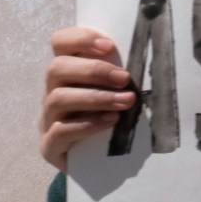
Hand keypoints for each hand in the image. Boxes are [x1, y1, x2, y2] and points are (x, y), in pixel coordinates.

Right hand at [40, 27, 134, 170]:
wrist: (99, 162)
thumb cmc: (114, 117)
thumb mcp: (118, 91)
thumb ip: (122, 72)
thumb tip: (152, 53)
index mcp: (68, 72)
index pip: (60, 43)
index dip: (80, 39)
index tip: (109, 46)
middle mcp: (53, 91)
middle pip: (56, 68)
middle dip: (93, 71)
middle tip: (124, 79)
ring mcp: (48, 119)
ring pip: (58, 98)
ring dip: (96, 97)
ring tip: (126, 102)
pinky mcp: (49, 145)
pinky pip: (60, 131)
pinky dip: (87, 124)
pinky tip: (110, 121)